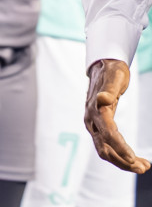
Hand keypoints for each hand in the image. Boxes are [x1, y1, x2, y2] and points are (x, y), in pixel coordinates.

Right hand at [86, 58, 150, 172]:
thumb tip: (103, 99)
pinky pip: (108, 145)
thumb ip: (109, 90)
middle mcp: (91, 121)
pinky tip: (135, 158)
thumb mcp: (114, 78)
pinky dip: (121, 154)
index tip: (134, 159)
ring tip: (144, 166)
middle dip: (123, 161)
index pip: (107, 133)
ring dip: (123, 161)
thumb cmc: (111, 73)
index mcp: (95, 110)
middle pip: (104, 147)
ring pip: (105, 150)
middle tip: (144, 168)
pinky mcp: (98, 127)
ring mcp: (93, 125)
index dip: (120, 147)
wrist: (102, 68)